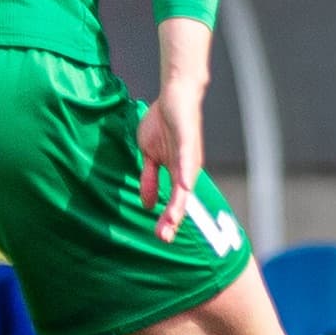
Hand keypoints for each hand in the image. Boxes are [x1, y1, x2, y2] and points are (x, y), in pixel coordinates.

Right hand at [136, 78, 206, 244]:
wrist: (175, 95)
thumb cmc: (164, 124)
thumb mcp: (149, 155)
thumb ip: (149, 178)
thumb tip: (146, 203)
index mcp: (178, 174)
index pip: (173, 202)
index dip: (167, 220)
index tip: (159, 238)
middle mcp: (187, 170)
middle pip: (181, 200)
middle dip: (172, 220)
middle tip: (163, 238)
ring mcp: (189, 157)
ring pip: (184, 186)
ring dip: (178, 204)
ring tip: (171, 221)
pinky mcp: (188, 141)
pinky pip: (186, 160)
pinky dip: (185, 174)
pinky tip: (183, 187)